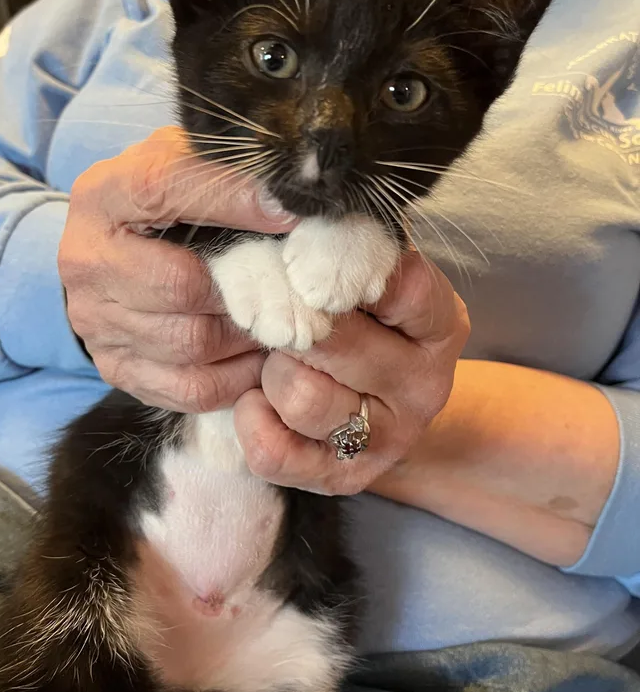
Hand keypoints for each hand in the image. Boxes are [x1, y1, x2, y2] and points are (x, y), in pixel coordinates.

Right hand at [58, 126, 295, 411]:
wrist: (114, 254)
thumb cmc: (165, 203)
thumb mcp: (186, 164)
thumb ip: (226, 169)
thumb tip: (293, 201)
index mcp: (103, 195)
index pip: (163, 190)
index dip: (232, 201)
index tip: (290, 212)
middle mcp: (86, 261)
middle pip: (181, 287)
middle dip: (249, 290)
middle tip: (294, 288)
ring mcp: (95, 322)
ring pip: (192, 343)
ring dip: (248, 335)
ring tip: (281, 319)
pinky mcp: (115, 367)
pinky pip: (190, 388)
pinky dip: (237, 376)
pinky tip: (258, 356)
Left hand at [233, 251, 469, 494]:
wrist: (386, 408)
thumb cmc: (368, 326)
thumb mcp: (373, 282)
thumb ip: (344, 253)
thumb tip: (284, 214)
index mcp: (439, 323)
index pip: (399, 284)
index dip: (338, 268)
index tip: (301, 260)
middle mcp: (424, 385)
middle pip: (334, 340)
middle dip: (289, 323)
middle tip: (275, 316)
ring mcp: (388, 438)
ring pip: (303, 396)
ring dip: (272, 374)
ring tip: (276, 363)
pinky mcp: (343, 478)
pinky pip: (274, 452)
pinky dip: (252, 421)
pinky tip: (259, 401)